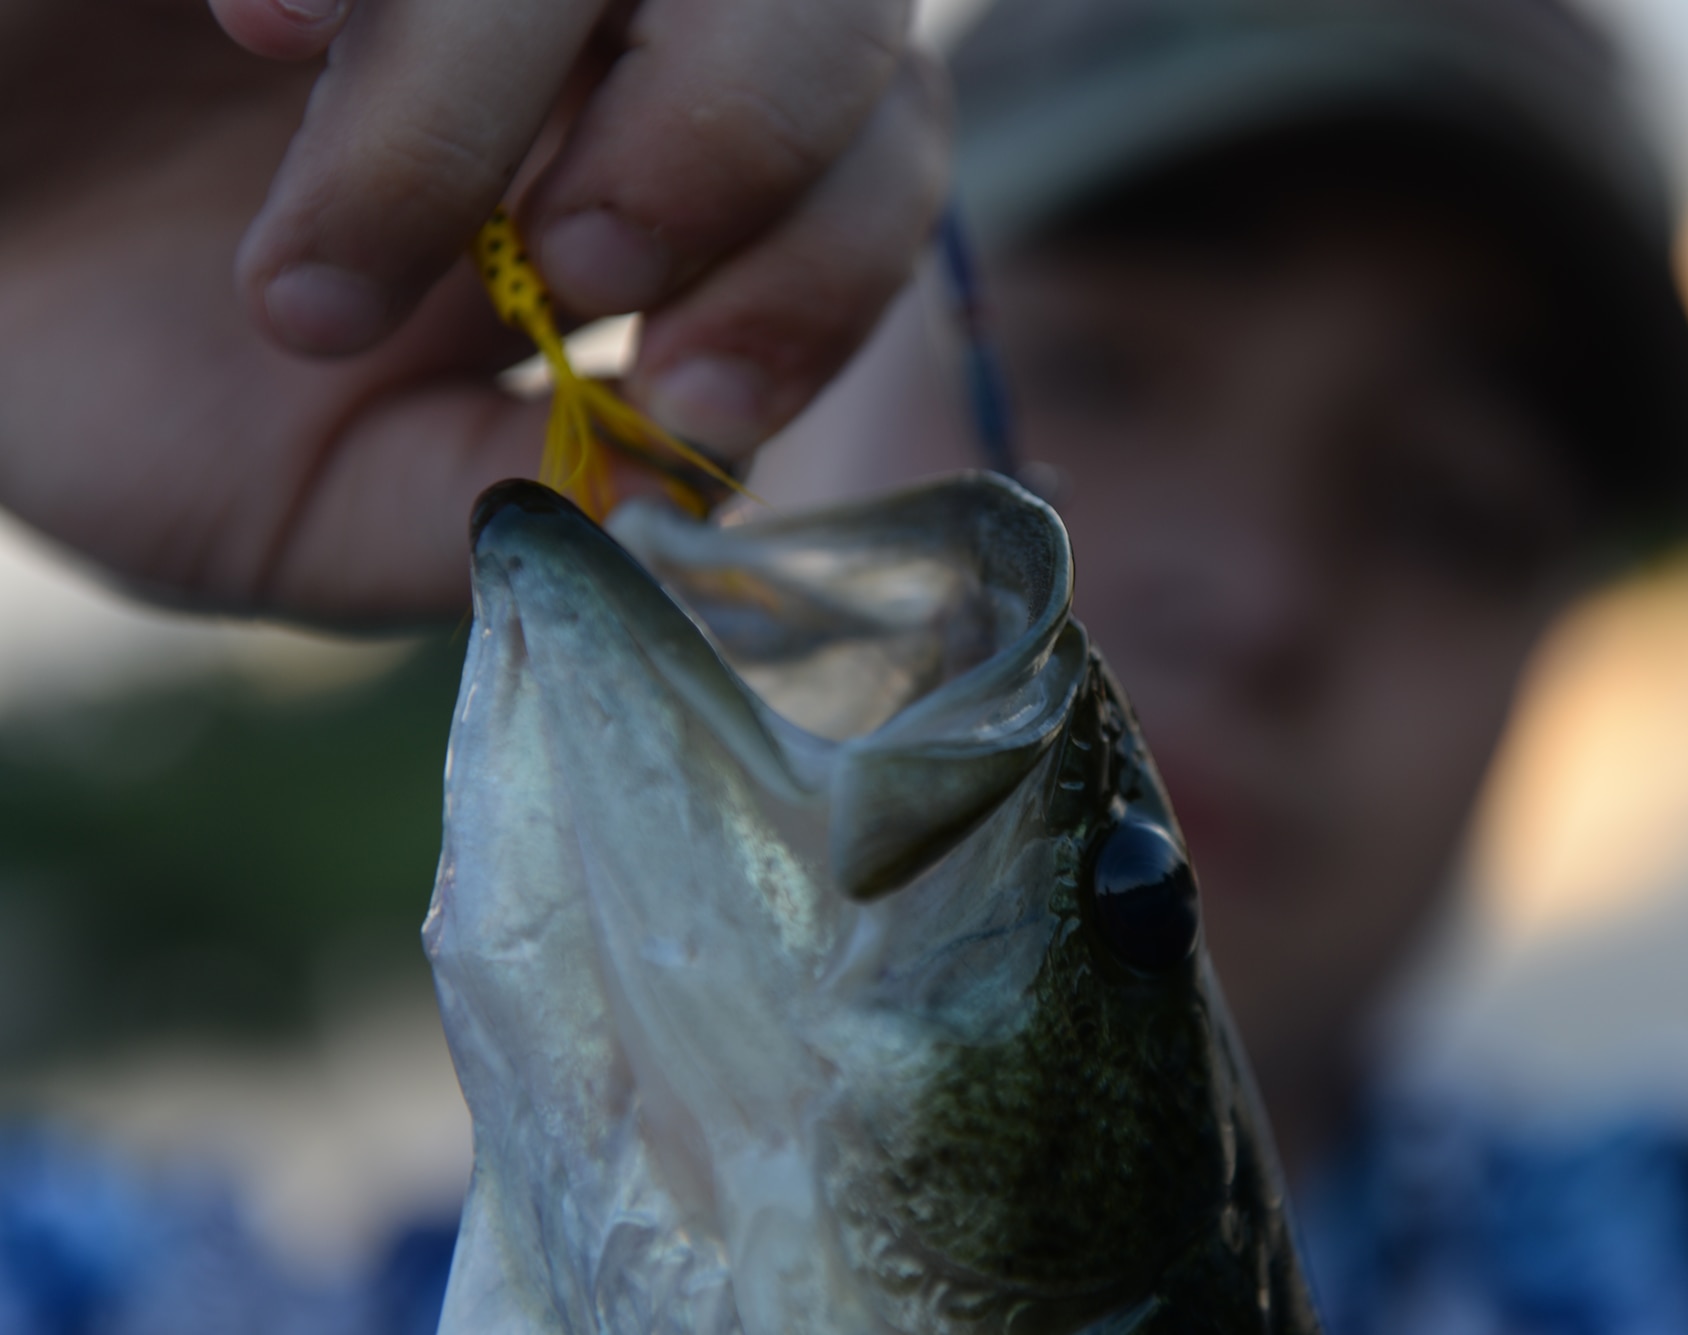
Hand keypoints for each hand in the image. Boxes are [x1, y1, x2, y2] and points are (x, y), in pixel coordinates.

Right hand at [0, 0, 947, 622]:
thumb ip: (498, 509)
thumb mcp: (313, 506)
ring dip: (500, 93)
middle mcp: (585, 19)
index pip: (869, 167)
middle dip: (730, 151)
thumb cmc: (100, 364)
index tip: (694, 399)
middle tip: (574, 275)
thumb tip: (688, 508)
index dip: (828, 274)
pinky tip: (254, 30)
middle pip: (829, 7)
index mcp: (632, 174)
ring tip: (318, 259)